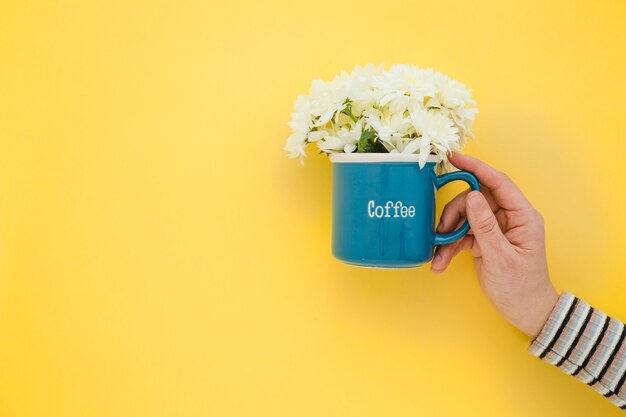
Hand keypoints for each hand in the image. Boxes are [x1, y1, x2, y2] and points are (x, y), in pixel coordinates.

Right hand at [430, 153, 558, 337]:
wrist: (524, 311)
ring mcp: (495, 229)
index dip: (476, 168)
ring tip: (440, 254)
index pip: (498, 183)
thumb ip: (485, 227)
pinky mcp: (483, 240)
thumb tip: (473, 197)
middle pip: (475, 199)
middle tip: (442, 231)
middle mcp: (509, 218)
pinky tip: (441, 261)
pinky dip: (449, 246)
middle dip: (455, 213)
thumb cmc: (521, 287)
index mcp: (522, 216)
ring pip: (465, 216)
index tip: (454, 158)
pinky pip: (462, 234)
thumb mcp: (501, 258)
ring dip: (449, 233)